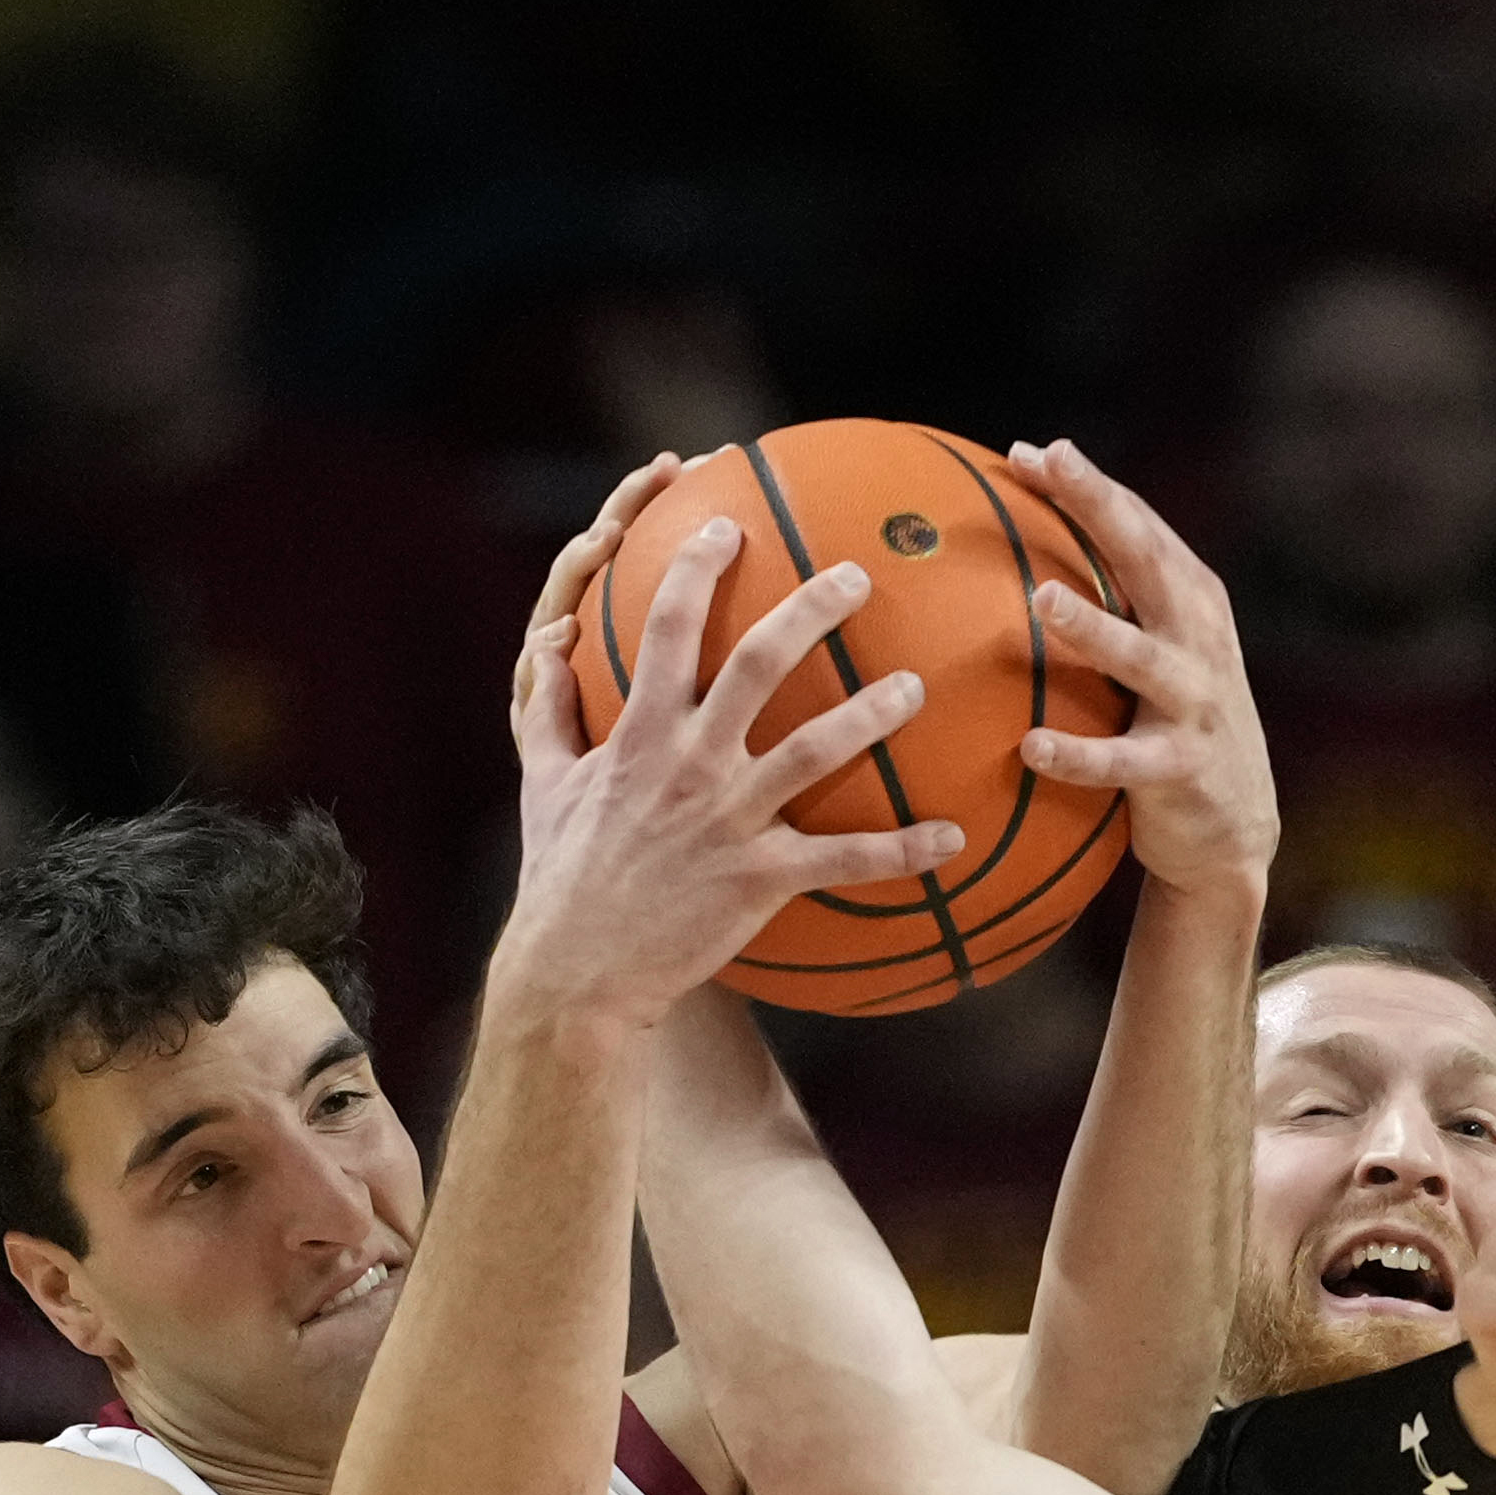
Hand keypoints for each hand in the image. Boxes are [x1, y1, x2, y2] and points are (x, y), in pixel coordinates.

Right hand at [498, 464, 960, 1030]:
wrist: (577, 970)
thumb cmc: (562, 874)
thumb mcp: (542, 784)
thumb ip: (546, 710)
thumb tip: (543, 644)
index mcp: (640, 731)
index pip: (670, 625)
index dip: (698, 566)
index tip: (728, 525)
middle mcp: (690, 762)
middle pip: (760, 662)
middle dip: (812, 607)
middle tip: (858, 574)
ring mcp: (730, 819)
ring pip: (817, 748)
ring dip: (874, 712)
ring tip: (917, 686)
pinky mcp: (761, 878)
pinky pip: (845, 859)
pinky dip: (903, 850)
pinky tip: (953, 839)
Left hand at [1002, 438, 1278, 900]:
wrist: (1235, 829)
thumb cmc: (1171, 726)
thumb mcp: (1155, 655)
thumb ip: (1107, 606)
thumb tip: (1007, 558)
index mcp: (1191, 602)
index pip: (1139, 528)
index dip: (1089, 487)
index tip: (1030, 453)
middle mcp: (1200, 641)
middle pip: (1149, 561)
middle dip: (1102, 508)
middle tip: (1054, 467)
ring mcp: (1197, 703)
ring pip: (1142, 658)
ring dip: (1094, 627)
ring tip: (1042, 599)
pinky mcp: (1183, 769)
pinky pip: (1123, 761)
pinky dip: (1080, 755)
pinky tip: (1031, 746)